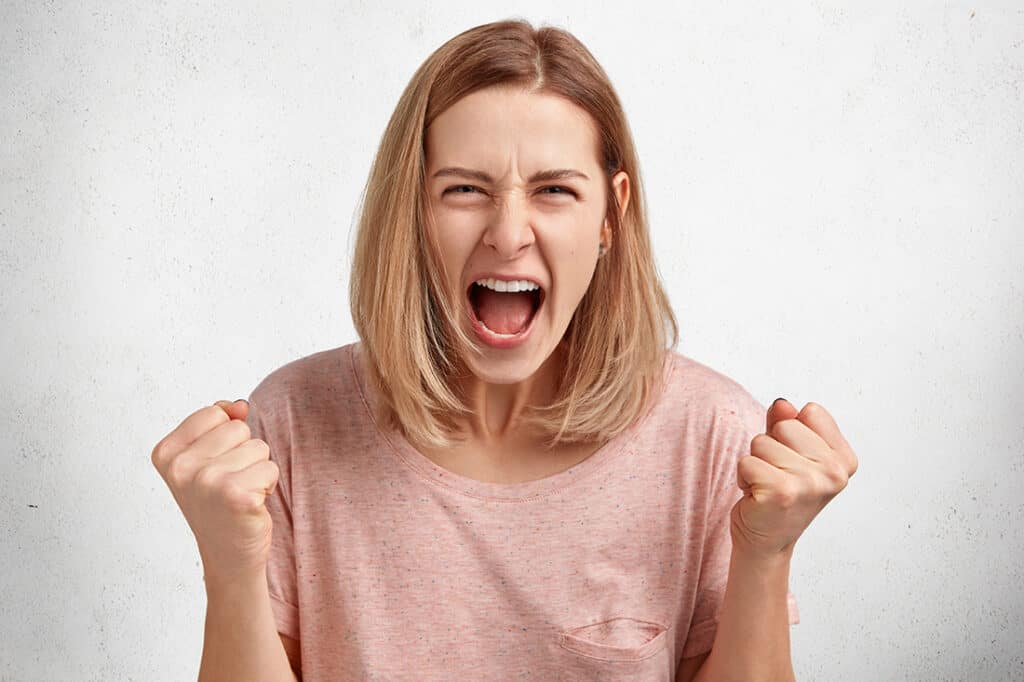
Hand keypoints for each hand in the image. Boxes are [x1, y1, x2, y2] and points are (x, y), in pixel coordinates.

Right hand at [151, 398, 279, 584]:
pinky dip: (267, 485)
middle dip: (243, 452)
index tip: (213, 466)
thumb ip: (220, 421)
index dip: (224, 437)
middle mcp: (182, 467)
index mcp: (166, 453)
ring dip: (257, 470)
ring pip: (258, 447)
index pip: (215, 413)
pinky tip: (250, 505)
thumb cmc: (218, 501)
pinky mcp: (236, 496)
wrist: (227, 554)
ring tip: (239, 494)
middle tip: (229, 483)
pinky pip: (270, 468)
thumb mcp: (207, 456)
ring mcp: (207, 482)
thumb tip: (240, 405)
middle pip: (238, 428)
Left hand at [731, 398, 858, 558]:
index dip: (792, 432)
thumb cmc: (779, 494)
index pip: (811, 411)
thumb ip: (787, 424)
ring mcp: (809, 483)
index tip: (795, 461)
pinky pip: (746, 461)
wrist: (766, 542)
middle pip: (785, 425)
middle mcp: (833, 472)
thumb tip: (782, 403)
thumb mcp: (789, 453)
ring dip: (756, 463)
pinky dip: (743, 477)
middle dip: (771, 447)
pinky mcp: (780, 492)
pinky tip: (757, 496)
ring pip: (761, 442)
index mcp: (844, 460)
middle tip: (777, 476)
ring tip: (767, 486)